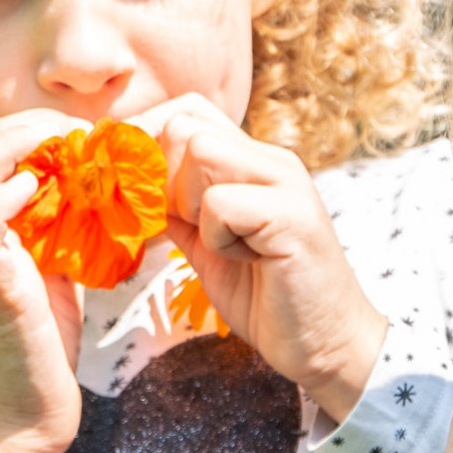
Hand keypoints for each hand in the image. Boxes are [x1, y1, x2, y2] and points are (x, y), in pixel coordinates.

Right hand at [0, 109, 90, 452]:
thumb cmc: (37, 350)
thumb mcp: (53, 276)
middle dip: (29, 127)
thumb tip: (99, 193)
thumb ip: (61, 233)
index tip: (85, 132)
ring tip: (67, 149)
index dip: (31, 130)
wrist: (15, 424)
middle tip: (84, 132)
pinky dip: (5, 198)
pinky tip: (41, 189)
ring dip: (16, 150)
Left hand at [135, 94, 386, 422]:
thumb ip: (177, 209)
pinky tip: (246, 260)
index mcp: (253, 161)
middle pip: (186, 126)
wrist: (325, 342)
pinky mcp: (292, 215)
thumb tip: (127, 183)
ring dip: (191, 206)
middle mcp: (272, 160)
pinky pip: (220, 203)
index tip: (138, 191)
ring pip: (199, 151)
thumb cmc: (266, 295)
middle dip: (164, 180)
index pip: (188, 110)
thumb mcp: (207, 244)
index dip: (150, 140)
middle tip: (189, 227)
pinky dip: (216, 239)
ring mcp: (286, 183)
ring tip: (224, 243)